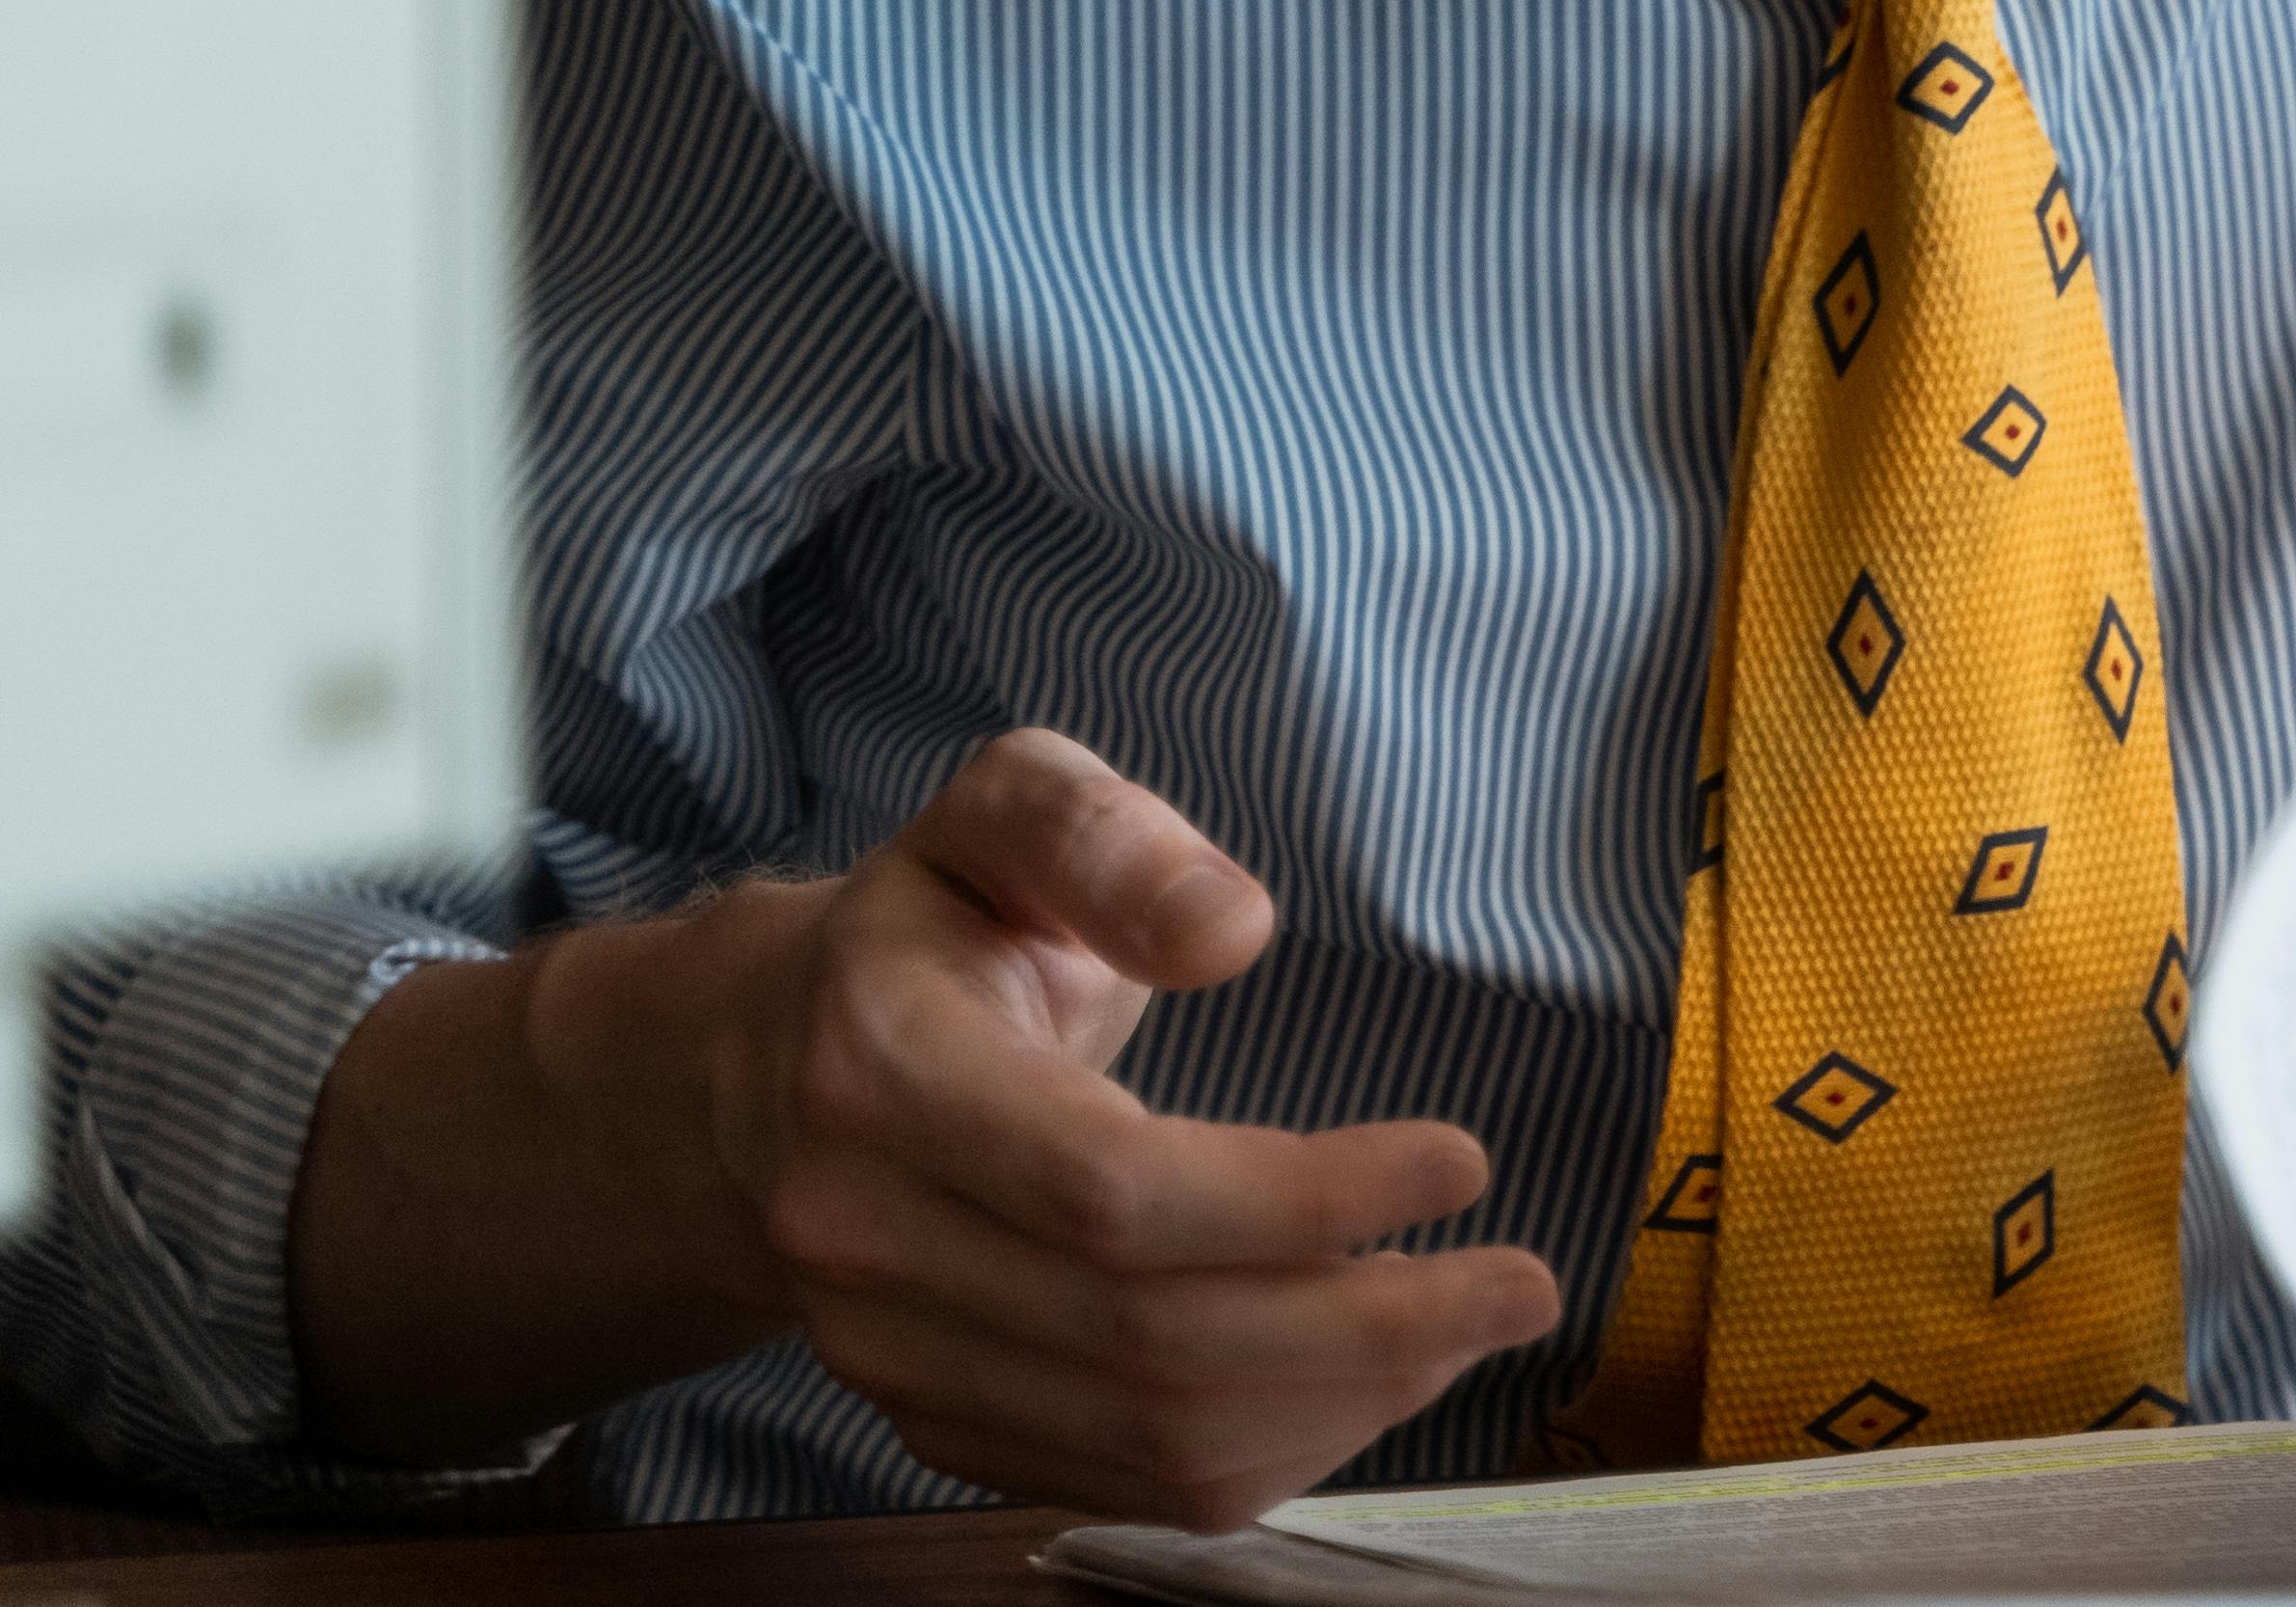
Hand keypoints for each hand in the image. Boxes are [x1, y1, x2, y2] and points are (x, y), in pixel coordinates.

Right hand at [300, 729, 1557, 1528]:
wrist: (773, 1074)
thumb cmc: (939, 924)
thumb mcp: (1011, 812)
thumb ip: (1111, 841)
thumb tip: (1234, 929)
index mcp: (884, 1070)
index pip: (1112, 1187)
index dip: (1300, 1197)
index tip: (1462, 1161)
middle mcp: (865, 1239)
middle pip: (1145, 1332)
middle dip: (1364, 1319)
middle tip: (1522, 1278)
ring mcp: (888, 1357)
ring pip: (1146, 1434)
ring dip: (1343, 1398)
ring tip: (1473, 1320)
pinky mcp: (937, 1427)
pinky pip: (1129, 1483)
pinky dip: (1276, 1446)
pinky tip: (1372, 1374)